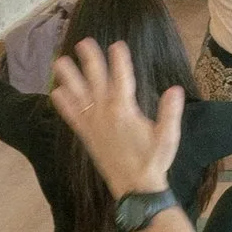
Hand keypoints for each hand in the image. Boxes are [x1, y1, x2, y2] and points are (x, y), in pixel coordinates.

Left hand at [49, 39, 182, 197]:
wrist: (135, 188)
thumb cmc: (154, 162)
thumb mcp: (168, 137)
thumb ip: (170, 113)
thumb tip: (175, 90)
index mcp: (126, 111)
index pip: (122, 79)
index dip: (119, 60)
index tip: (117, 45)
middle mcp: (106, 114)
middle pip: (96, 81)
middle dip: (91, 61)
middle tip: (84, 43)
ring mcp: (94, 125)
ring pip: (79, 96)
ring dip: (69, 78)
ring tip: (60, 62)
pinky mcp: (87, 136)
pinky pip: (72, 117)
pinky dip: (63, 105)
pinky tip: (56, 92)